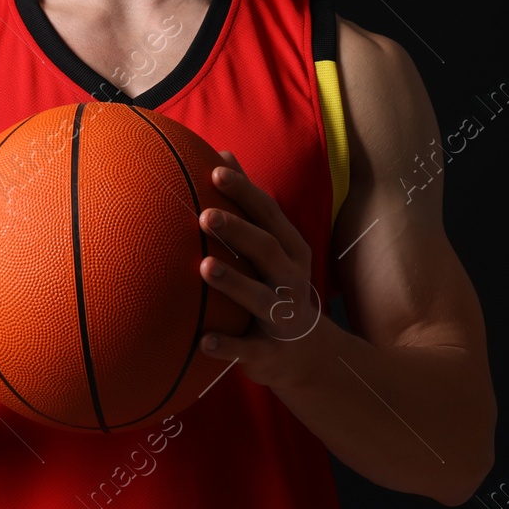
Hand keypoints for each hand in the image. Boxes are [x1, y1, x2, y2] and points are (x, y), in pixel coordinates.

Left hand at [198, 151, 327, 390]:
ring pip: (259, 298)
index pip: (268, 214)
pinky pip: (247, 349)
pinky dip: (227, 346)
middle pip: (266, 250)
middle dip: (237, 232)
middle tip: (204, 215)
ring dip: (233, 283)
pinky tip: (202, 341)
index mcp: (290, 249)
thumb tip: (223, 154)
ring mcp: (282, 316)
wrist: (307, 354)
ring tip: (204, 266)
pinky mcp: (269, 351)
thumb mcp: (272, 243)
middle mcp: (290, 279)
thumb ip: (248, 203)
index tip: (215, 172)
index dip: (244, 193)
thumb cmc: (277, 285)